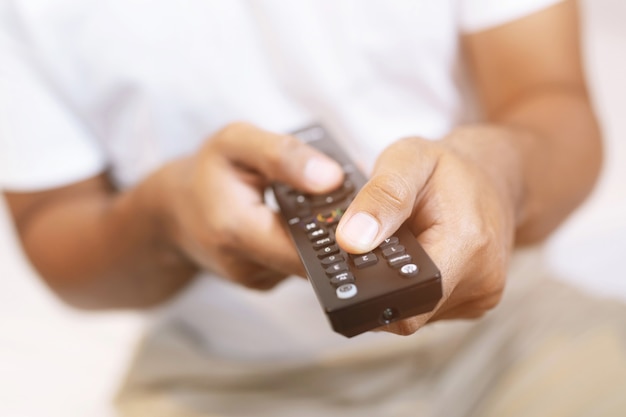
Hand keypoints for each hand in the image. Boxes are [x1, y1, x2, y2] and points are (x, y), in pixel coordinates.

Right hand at [151, 122, 343, 289]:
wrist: (174, 211)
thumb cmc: (206, 172)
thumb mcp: (237, 142)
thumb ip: (283, 154)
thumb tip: (332, 177)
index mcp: (238, 232)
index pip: (309, 247)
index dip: (343, 229)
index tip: (362, 207)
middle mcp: (247, 266)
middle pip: (315, 259)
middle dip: (337, 229)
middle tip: (350, 200)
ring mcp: (256, 279)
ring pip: (309, 260)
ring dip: (323, 234)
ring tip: (324, 203)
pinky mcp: (263, 281)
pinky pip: (297, 262)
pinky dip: (305, 239)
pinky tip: (304, 219)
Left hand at [335, 127, 519, 334]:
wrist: (493, 174)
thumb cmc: (451, 167)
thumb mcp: (408, 160)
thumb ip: (380, 198)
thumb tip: (352, 241)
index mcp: (467, 245)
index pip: (404, 300)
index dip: (367, 292)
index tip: (351, 267)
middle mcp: (482, 279)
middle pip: (407, 311)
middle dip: (379, 285)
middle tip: (375, 245)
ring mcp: (481, 295)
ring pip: (416, 313)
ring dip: (396, 286)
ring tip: (400, 246)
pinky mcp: (475, 301)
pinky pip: (429, 308)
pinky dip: (412, 287)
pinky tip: (414, 258)